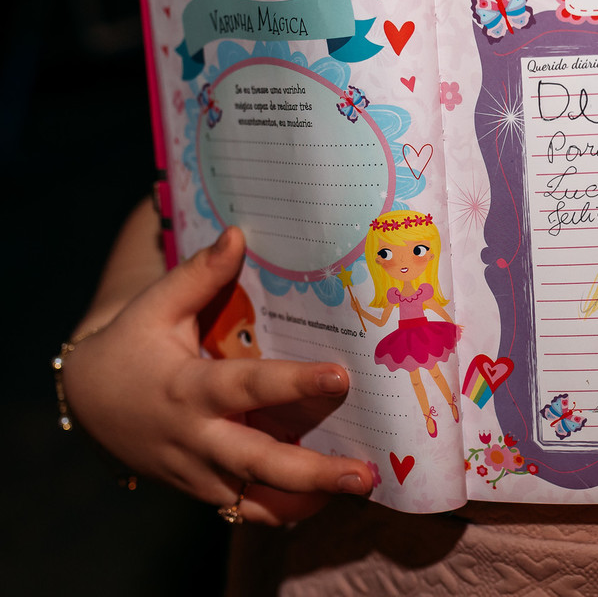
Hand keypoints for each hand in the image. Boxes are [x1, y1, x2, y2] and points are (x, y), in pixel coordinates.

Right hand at [61, 228, 373, 524]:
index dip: (294, 383)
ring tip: (362, 487)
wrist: (87, 402)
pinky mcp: (203, 491)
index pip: (249, 386)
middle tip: (364, 473)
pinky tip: (328, 496)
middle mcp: (197, 438)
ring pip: (257, 498)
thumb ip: (200, 274)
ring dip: (309, 497)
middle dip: (314, 472)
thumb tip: (238, 233)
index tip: (339, 376)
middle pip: (259, 462)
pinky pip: (248, 510)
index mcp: (188, 388)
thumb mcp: (156, 307)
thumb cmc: (131, 346)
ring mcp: (200, 472)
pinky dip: (286, 509)